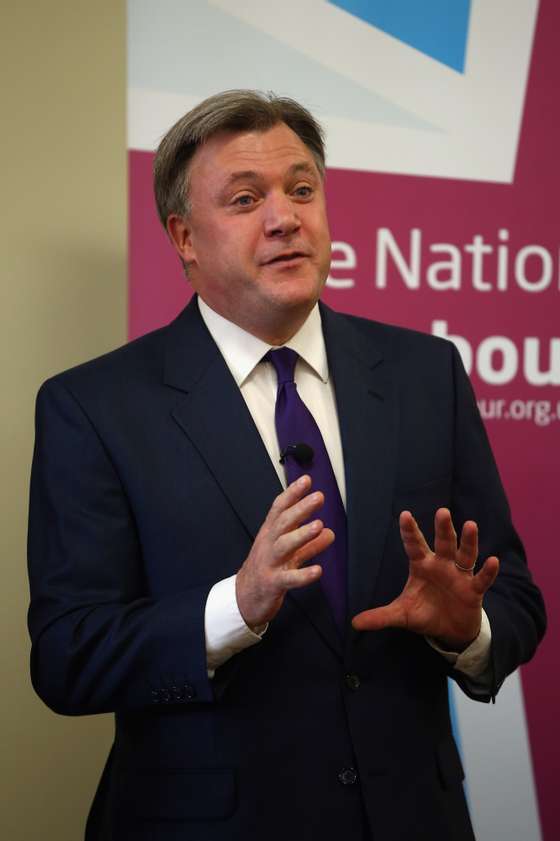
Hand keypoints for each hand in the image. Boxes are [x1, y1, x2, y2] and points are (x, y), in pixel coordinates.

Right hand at [236, 475, 333, 628]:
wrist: (244, 599)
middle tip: (319, 497)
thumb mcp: (288, 555)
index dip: (292, 494)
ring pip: (283, 546)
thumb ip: (309, 544)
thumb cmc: (266, 571)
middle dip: (300, 509)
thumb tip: (330, 532)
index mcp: (270, 534)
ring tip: (319, 525)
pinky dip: (303, 575)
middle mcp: (268, 545)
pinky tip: (318, 571)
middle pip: (283, 523)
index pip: (279, 509)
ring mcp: (268, 564)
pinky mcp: (272, 584)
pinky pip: (288, 579)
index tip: (306, 480)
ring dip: (302, 535)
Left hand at [352, 508, 498, 650]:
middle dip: (443, 528)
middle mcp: (441, 565)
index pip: (414, 544)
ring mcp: (459, 575)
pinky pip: (482, 579)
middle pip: (443, 543)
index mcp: (422, 565)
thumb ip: (381, 616)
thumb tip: (354, 623)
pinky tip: (492, 560)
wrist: (449, 630)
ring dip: (468, 541)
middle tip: (442, 512)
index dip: (410, 531)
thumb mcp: (402, 614)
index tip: (404, 515)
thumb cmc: (425, 613)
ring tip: (470, 525)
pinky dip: (488, 571)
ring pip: (465, 554)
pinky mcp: (474, 590)